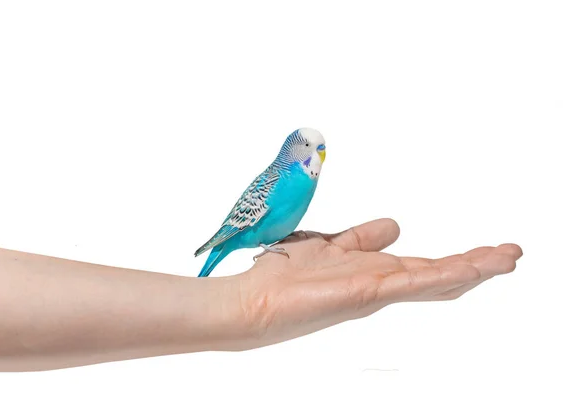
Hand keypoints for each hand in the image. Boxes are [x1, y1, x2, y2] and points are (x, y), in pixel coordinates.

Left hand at [236, 218, 521, 348]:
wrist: (254, 301)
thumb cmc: (285, 275)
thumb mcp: (332, 245)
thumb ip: (362, 237)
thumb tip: (396, 225)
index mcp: (373, 272)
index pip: (423, 267)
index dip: (456, 259)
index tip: (486, 250)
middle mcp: (380, 284)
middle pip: (437, 275)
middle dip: (476, 264)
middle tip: (512, 254)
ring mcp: (376, 291)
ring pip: (435, 279)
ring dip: (473, 268)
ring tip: (508, 257)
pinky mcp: (366, 292)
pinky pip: (414, 282)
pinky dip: (447, 274)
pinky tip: (475, 266)